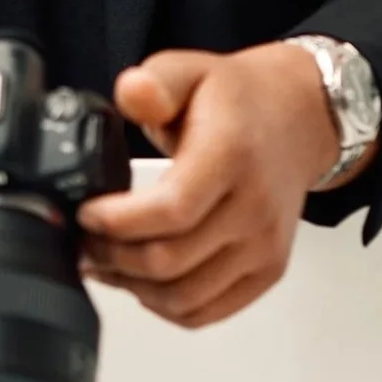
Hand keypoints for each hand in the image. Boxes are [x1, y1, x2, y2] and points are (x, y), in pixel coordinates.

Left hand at [73, 43, 357, 329]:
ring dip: (133, 287)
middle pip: (171, 260)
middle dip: (114, 256)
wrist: (297, 119)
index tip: (86, 213)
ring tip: (104, 261)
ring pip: (185, 297)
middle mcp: (254, 208)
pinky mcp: (266, 271)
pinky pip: (207, 311)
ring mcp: (264, 247)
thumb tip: (131, 94)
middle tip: (85, 240)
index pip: (172, 210)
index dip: (119, 222)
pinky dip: (165, 306)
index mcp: (232, 155)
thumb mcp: (191, 70)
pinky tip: (141, 281)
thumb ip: (155, 82)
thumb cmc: (238, 99)